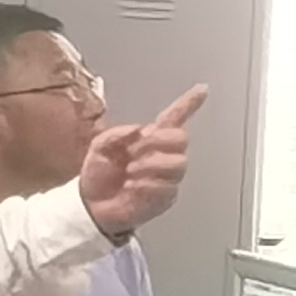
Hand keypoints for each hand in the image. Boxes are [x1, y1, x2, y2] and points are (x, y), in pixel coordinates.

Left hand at [78, 86, 207, 241]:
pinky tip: (132, 187)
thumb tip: (138, 130)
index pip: (175, 118)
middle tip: (134, 151)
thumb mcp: (99, 147)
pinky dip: (146, 185)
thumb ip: (117, 134)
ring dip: (151, 165)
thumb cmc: (98, 175)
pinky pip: (168, 186)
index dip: (189, 103)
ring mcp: (167, 176)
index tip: (202, 90)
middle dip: (157, 142)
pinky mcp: (166, 196)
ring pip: (178, 163)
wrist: (93, 205)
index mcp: (148, 138)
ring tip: (131, 172)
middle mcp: (162, 154)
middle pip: (181, 138)